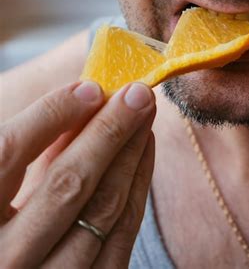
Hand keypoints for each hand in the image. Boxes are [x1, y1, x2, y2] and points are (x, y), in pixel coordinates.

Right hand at [0, 81, 155, 267]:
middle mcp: (5, 258)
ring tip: (144, 118)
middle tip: (137, 94)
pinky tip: (142, 155)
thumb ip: (23, 157)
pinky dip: (136, 188)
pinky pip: (122, 234)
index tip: (89, 87)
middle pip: (67, 184)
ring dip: (131, 155)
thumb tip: (77, 107)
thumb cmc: (1, 228)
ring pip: (104, 209)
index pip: (6, 155)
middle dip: (109, 131)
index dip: (49, 115)